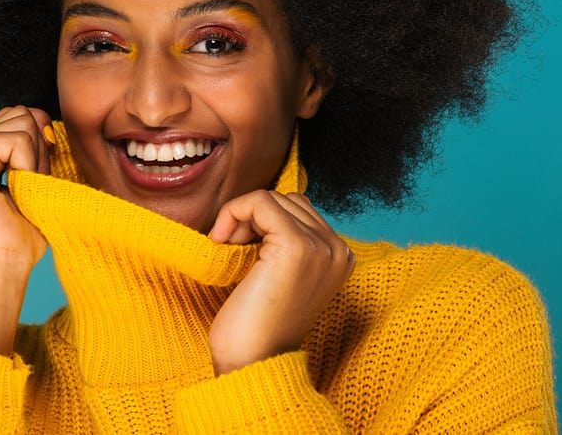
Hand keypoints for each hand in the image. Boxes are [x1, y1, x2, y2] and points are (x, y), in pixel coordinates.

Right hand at [0, 106, 54, 353]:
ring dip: (34, 160)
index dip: (40, 144)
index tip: (34, 181)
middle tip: (27, 189)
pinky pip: (18, 140)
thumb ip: (34, 148)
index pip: (21, 118)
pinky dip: (27, 168)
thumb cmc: (17, 239)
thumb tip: (45, 120)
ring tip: (19, 192)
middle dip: (39, 150)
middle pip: (23, 113)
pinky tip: (10, 193)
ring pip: (23, 121)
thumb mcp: (33, 182)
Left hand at [207, 191, 354, 375]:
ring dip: (241, 216)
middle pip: (287, 200)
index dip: (262, 222)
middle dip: (251, 218)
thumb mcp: (280, 276)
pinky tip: (221, 241)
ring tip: (228, 247)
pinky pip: (259, 201)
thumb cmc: (256, 326)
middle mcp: (339, 250)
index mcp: (340, 257)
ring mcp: (322, 248)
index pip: (299, 209)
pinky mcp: (297, 246)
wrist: (252, 363)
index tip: (239, 247)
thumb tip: (260, 206)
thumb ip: (284, 242)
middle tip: (229, 248)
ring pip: (272, 198)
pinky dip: (233, 213)